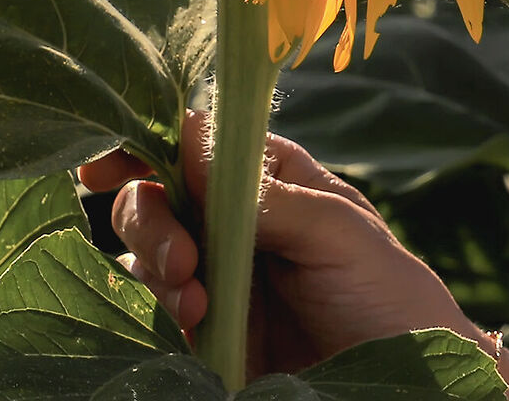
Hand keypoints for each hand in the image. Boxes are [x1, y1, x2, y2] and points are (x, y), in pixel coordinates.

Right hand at [78, 112, 508, 396]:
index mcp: (265, 178)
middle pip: (153, 195)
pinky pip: (153, 311)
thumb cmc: (385, 290)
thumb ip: (265, 192)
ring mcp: (213, 276)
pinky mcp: (203, 331)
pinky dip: (161, 311)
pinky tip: (198, 326)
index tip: (105, 159)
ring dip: (156, 269)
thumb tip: (191, 133)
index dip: (143, 141)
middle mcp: (230, 220)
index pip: (191, 143)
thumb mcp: (336, 230)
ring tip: (199, 306)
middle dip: (149, 219)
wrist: (403, 381)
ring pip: (144, 253)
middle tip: (183, 260)